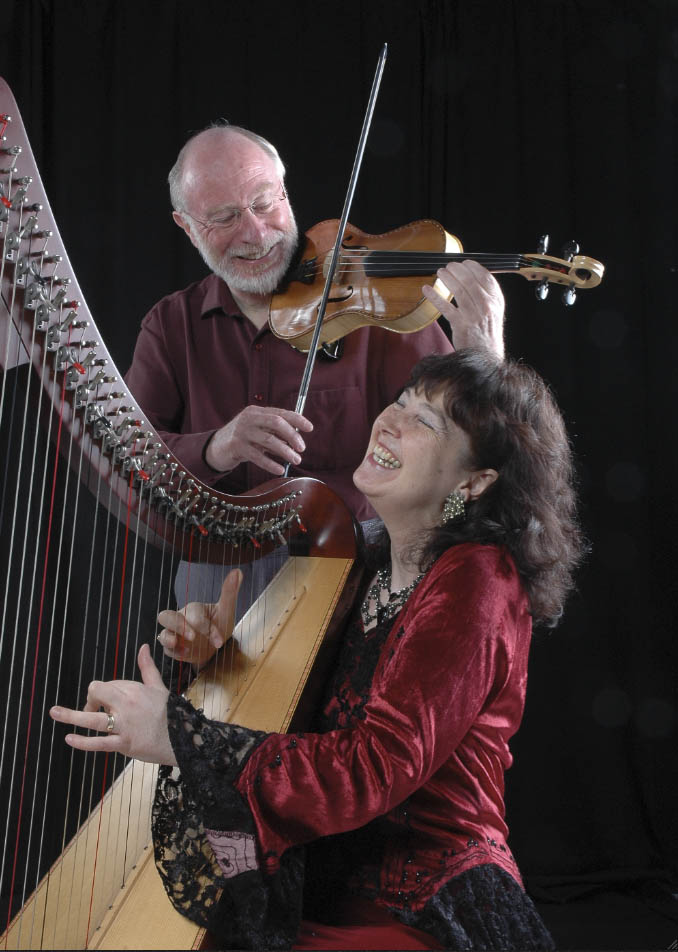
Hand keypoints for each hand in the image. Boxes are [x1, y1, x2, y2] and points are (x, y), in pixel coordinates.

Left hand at [49, 645, 175, 765]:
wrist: (185, 738)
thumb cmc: (171, 712)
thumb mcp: (159, 687)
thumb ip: (147, 667)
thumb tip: (144, 646)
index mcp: (134, 690)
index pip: (108, 684)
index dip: (103, 692)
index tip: (107, 701)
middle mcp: (127, 705)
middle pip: (96, 693)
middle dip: (90, 698)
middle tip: (91, 708)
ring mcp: (124, 726)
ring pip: (92, 719)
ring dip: (70, 715)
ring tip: (53, 712)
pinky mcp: (123, 744)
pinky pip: (99, 743)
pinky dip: (82, 742)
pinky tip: (69, 738)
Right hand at [157, 569, 241, 668]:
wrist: (217, 646)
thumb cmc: (220, 624)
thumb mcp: (226, 611)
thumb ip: (229, 592)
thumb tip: (238, 572)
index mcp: (193, 609)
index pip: (194, 615)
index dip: (206, 627)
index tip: (219, 641)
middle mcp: (180, 619)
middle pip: (166, 616)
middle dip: (178, 626)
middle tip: (193, 637)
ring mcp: (175, 634)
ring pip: (162, 633)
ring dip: (169, 640)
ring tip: (184, 647)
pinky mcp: (173, 648)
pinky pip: (166, 650)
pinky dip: (175, 653)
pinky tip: (186, 655)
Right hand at [205, 405, 313, 474]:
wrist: (216, 448)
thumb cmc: (243, 439)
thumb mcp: (258, 431)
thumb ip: (274, 432)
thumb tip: (297, 439)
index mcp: (256, 412)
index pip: (281, 412)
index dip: (297, 419)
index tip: (309, 428)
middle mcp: (249, 419)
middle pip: (276, 423)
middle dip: (292, 435)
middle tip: (302, 448)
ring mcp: (242, 432)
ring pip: (269, 440)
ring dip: (285, 451)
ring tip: (295, 460)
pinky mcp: (236, 447)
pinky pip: (257, 456)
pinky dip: (271, 464)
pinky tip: (280, 469)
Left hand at [422, 259, 504, 357]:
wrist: (485, 355)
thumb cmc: (486, 332)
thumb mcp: (493, 311)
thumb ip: (486, 294)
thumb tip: (471, 275)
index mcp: (496, 300)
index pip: (485, 276)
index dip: (472, 266)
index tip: (463, 262)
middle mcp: (487, 306)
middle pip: (470, 280)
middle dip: (457, 270)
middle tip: (448, 267)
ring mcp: (474, 316)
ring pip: (459, 290)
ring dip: (447, 278)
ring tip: (440, 272)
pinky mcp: (461, 325)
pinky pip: (446, 307)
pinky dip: (435, 296)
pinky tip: (427, 289)